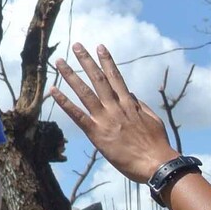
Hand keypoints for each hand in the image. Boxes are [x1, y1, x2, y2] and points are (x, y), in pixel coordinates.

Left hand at [49, 42, 177, 183]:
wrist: (156, 163)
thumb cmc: (157, 144)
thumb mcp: (152, 120)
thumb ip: (139, 106)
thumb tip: (130, 94)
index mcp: (129, 104)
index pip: (116, 77)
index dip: (107, 61)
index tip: (100, 47)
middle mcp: (115, 107)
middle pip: (98, 79)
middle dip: (86, 61)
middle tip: (76, 46)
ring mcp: (105, 119)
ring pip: (85, 92)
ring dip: (70, 75)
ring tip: (59, 62)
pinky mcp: (96, 134)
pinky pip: (77, 115)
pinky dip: (64, 102)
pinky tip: (53, 91)